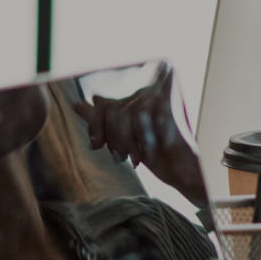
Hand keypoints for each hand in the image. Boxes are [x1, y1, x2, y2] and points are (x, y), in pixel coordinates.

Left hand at [69, 67, 210, 206]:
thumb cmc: (156, 154)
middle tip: (120, 157)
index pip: (103, 104)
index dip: (96, 126)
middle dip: (111, 137)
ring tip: (134, 157)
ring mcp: (159, 93)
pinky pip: (140, 117)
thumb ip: (100, 120)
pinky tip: (147, 153)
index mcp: (137, 95)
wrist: (183, 171)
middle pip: (111, 108)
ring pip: (123, 113)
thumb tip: (77, 104)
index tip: (96, 145)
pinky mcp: (167, 102)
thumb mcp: (123, 138)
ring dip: (126, 141)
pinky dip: (140, 140)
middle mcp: (148, 88)